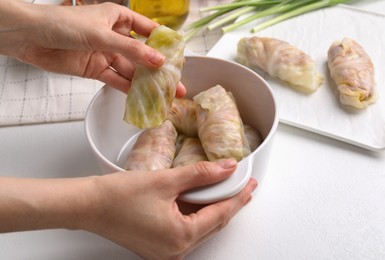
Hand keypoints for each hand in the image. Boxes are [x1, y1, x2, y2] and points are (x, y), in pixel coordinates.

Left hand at [0, 1, 185, 95]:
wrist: (31, 38)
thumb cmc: (63, 24)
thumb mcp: (103, 35)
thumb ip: (132, 50)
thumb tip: (158, 61)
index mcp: (118, 18)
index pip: (148, 30)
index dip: (164, 44)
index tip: (178, 58)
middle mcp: (115, 36)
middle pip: (142, 55)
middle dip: (158, 70)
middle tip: (175, 83)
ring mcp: (106, 54)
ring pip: (131, 70)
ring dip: (146, 83)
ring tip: (163, 95)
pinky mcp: (96, 69)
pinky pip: (116, 80)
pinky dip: (128, 89)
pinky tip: (142, 98)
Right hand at [86, 159, 256, 258]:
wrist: (87, 205)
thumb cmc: (118, 196)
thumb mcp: (166, 180)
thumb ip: (201, 174)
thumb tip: (226, 169)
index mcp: (180, 237)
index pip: (220, 215)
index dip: (238, 197)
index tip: (250, 185)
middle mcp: (175, 251)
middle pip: (212, 223)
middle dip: (228, 203)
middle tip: (242, 186)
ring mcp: (166, 251)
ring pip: (200, 226)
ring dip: (211, 208)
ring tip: (223, 188)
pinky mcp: (158, 245)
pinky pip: (185, 229)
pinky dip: (195, 213)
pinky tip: (199, 199)